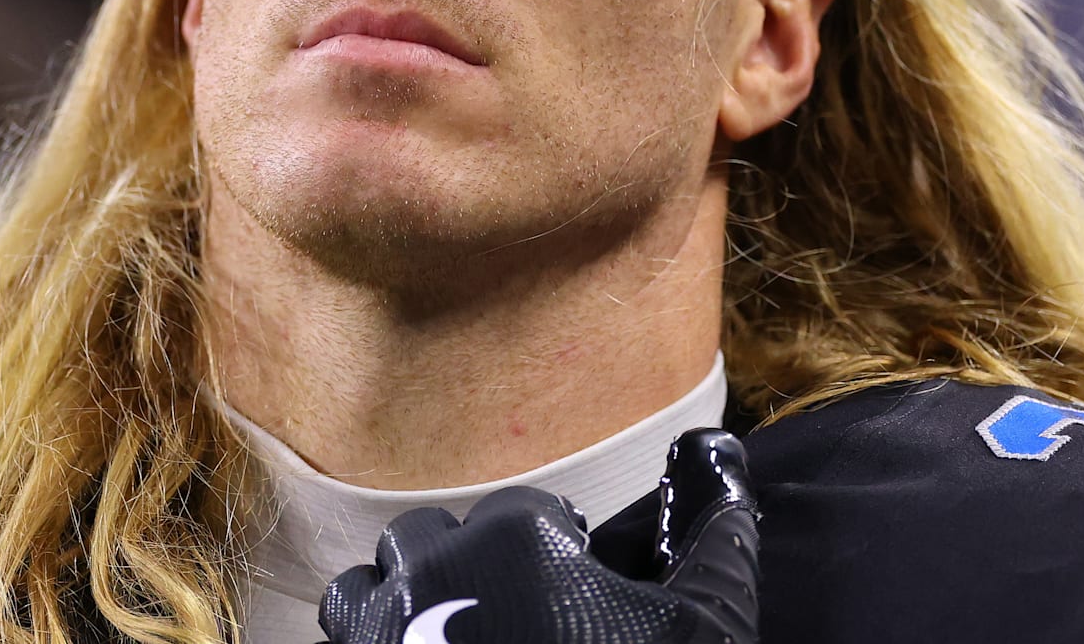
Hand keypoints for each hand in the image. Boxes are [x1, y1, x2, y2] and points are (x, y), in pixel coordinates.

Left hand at [315, 428, 759, 643]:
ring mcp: (381, 637)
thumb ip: (719, 539)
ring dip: (394, 604)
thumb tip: (720, 458)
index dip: (552, 544)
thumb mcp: (704, 624)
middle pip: (425, 538)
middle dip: (461, 563)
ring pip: (362, 590)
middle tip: (507, 615)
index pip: (520, 510)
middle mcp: (432, 574)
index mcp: (513, 541)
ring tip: (442, 641)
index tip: (571, 586)